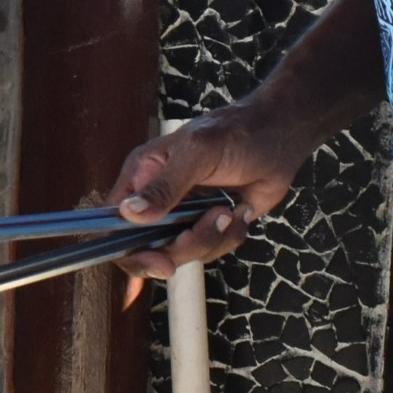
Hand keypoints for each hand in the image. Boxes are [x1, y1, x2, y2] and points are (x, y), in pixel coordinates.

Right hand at [105, 104, 308, 284]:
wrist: (280, 138)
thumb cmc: (237, 133)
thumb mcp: (198, 154)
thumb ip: (165, 186)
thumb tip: (129, 213)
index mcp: (141, 176)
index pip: (112, 223)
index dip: (127, 249)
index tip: (158, 258)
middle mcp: (156, 199)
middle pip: (147, 248)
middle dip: (181, 246)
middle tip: (210, 225)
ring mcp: (182, 216)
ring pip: (182, 253)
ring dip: (211, 238)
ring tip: (229, 210)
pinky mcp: (208, 226)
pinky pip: (210, 251)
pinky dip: (229, 237)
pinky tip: (239, 210)